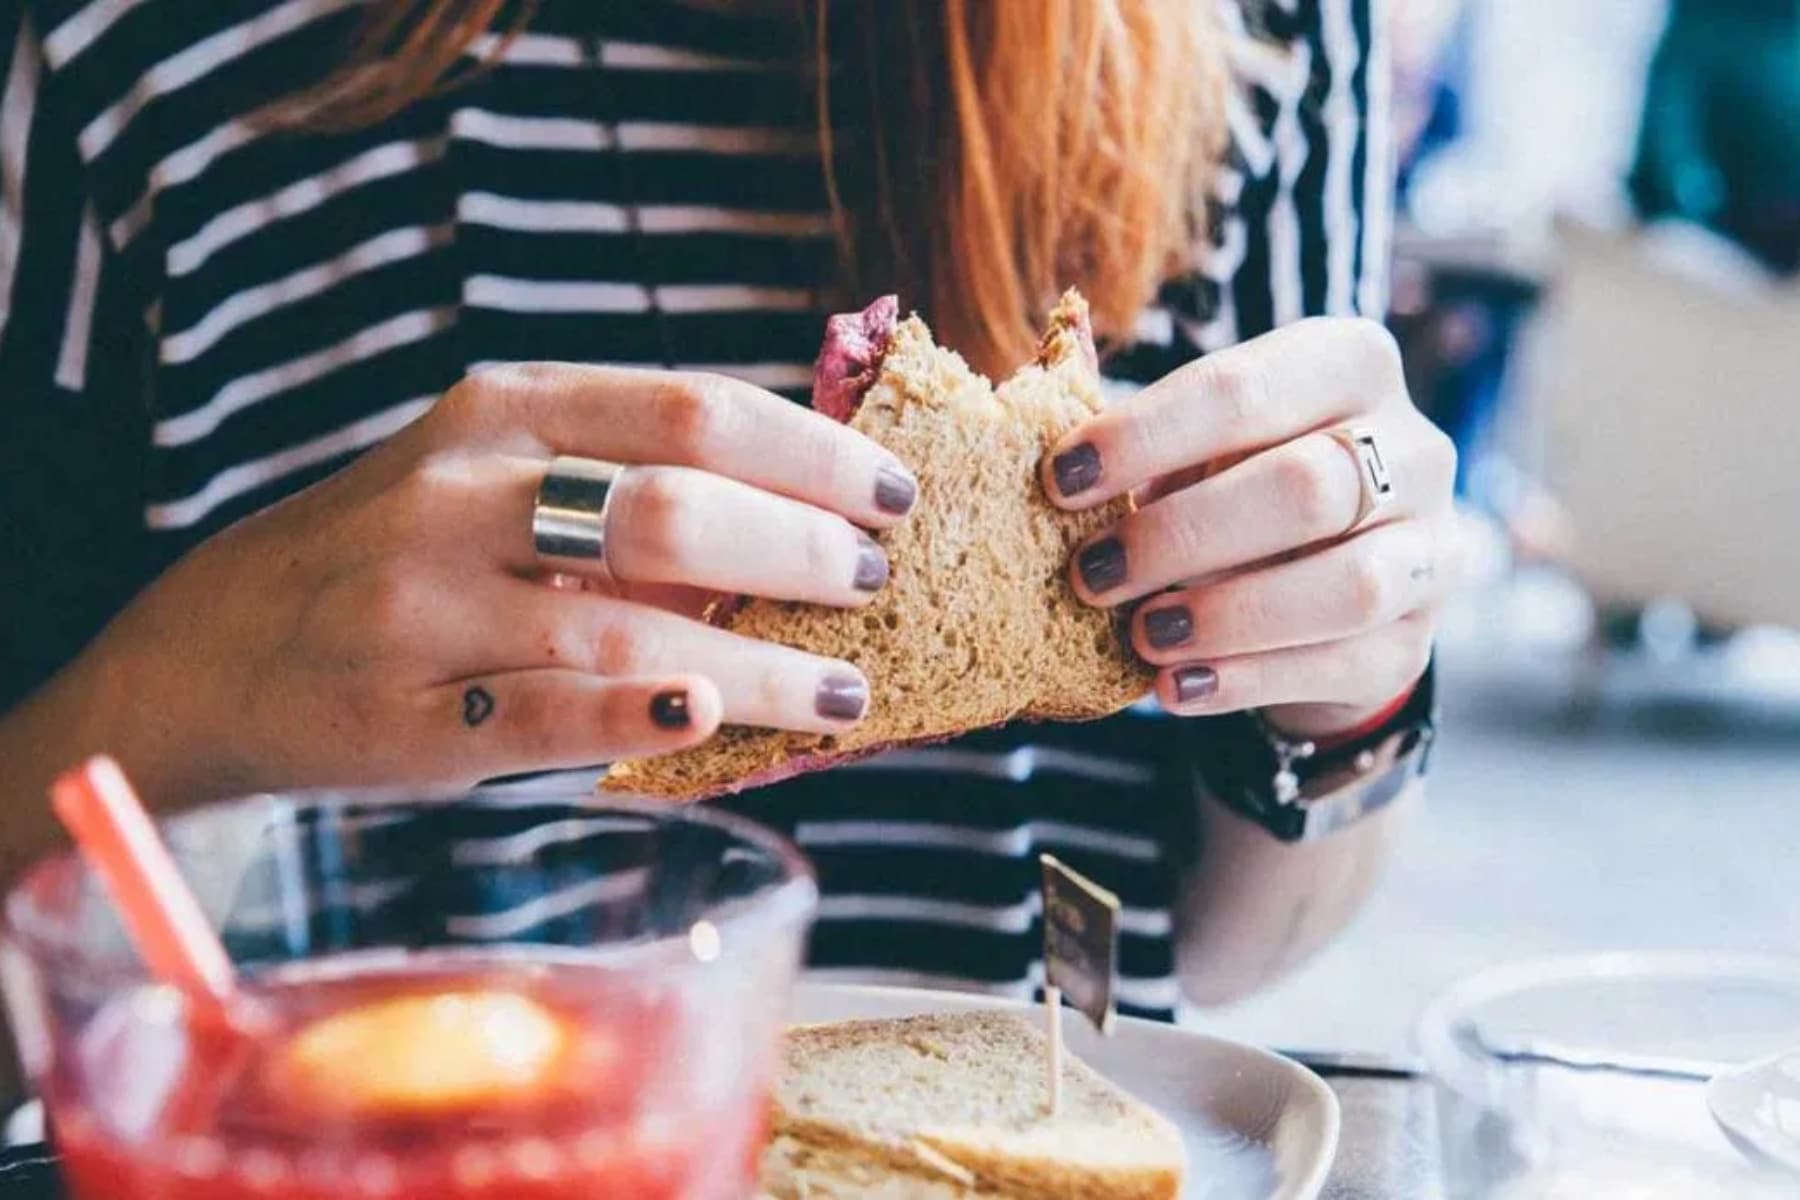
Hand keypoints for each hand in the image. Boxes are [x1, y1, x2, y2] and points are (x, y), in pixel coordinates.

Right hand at [61, 364, 918, 805]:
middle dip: (798, 550)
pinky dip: (640, 718)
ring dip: (761, 660)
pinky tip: (714, 719)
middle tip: (871, 585)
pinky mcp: (405, 717)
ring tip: (843, 689)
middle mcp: (461, 492)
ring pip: (626, 626)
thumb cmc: (404, 550)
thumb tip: (810, 501)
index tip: (891, 492)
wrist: (224, 645)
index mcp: (502, 409)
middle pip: (673, 508)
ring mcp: (424, 606)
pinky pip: (544, 716)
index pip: (692, 410)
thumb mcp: (497, 468)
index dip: (811, 454)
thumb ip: (625, 469)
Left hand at [1042, 318, 1457, 736]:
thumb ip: (1133, 428)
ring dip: (1227, 614)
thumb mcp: (1192, 446)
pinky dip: (1248, 679)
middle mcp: (1412, 448)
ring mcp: (1429, 548)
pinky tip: (1175, 686)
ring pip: (1347, 585)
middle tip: (1091, 575)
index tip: (1060, 480)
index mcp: (1347, 365)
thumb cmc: (1232, 490)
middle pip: (1306, 486)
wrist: (1318, 590)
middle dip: (1181, 535)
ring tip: (1139, 635)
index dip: (1145, 435)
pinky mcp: (1414, 640)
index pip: (1244, 388)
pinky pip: (1341, 664)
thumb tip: (1050, 394)